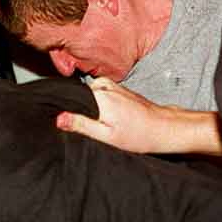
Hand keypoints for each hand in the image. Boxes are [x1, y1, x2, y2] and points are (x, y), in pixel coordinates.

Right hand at [56, 77, 181, 153]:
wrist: (163, 127)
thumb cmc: (138, 135)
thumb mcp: (107, 136)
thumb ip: (82, 125)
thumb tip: (58, 118)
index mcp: (99, 95)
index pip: (70, 97)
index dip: (66, 111)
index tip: (66, 122)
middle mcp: (104, 85)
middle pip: (79, 95)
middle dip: (78, 109)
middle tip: (88, 126)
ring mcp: (112, 84)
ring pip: (89, 94)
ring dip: (89, 106)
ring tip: (101, 122)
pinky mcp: (118, 87)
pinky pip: (99, 92)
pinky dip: (98, 103)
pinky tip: (108, 117)